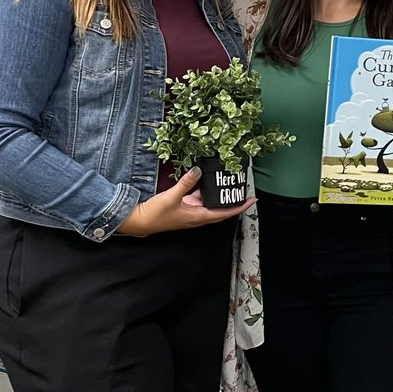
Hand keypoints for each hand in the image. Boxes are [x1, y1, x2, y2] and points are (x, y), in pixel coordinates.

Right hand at [117, 167, 254, 235]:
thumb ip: (186, 183)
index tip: (251, 200)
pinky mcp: (185, 207)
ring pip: (211, 203)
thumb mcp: (172, 196)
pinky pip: (200, 199)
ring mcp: (192, 212)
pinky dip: (205, 191)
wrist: (140, 221)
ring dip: (219, 195)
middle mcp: (198, 216)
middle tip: (242, 188)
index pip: (225, 213)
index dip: (240, 207)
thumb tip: (198, 171)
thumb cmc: (156, 214)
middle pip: (221, 209)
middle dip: (233, 200)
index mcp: (199, 217)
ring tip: (228, 182)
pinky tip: (206, 180)